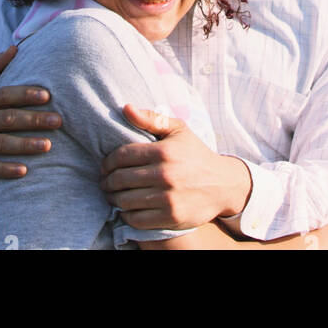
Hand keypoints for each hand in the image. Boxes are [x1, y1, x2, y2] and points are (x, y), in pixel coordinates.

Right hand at [0, 46, 61, 180]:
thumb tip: (14, 48)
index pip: (5, 95)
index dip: (26, 94)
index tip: (48, 96)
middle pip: (7, 119)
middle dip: (34, 120)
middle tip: (58, 121)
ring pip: (1, 144)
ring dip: (25, 145)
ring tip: (49, 145)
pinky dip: (6, 170)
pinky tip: (24, 171)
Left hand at [100, 104, 251, 229]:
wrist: (223, 184)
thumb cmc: (195, 154)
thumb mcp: (178, 130)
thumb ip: (151, 118)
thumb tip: (125, 107)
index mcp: (164, 151)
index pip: (122, 156)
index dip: (108, 162)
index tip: (105, 166)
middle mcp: (165, 174)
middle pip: (120, 179)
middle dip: (107, 181)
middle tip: (105, 182)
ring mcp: (168, 198)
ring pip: (126, 200)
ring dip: (114, 199)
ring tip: (113, 195)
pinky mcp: (171, 217)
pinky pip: (137, 219)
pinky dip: (127, 215)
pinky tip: (126, 209)